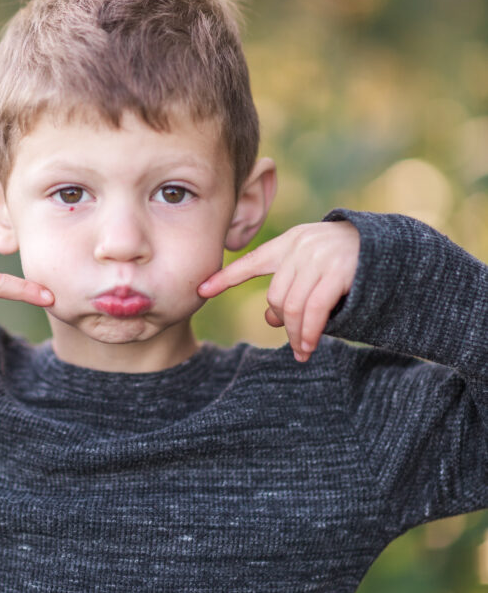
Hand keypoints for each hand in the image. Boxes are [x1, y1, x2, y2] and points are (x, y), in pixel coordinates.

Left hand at [198, 221, 358, 361]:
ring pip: (292, 306)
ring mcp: (319, 257)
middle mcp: (301, 246)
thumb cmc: (350, 263)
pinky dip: (308, 332)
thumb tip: (270, 319)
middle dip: (282, 322)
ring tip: (302, 350)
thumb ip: (291, 287)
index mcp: (290, 243)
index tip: (200, 289)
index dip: (225, 278)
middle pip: (275, 295)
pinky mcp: (338, 271)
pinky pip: (313, 310)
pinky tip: (308, 346)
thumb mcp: (316, 268)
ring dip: (295, 334)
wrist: (391, 249)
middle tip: (294, 340)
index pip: (251, 261)